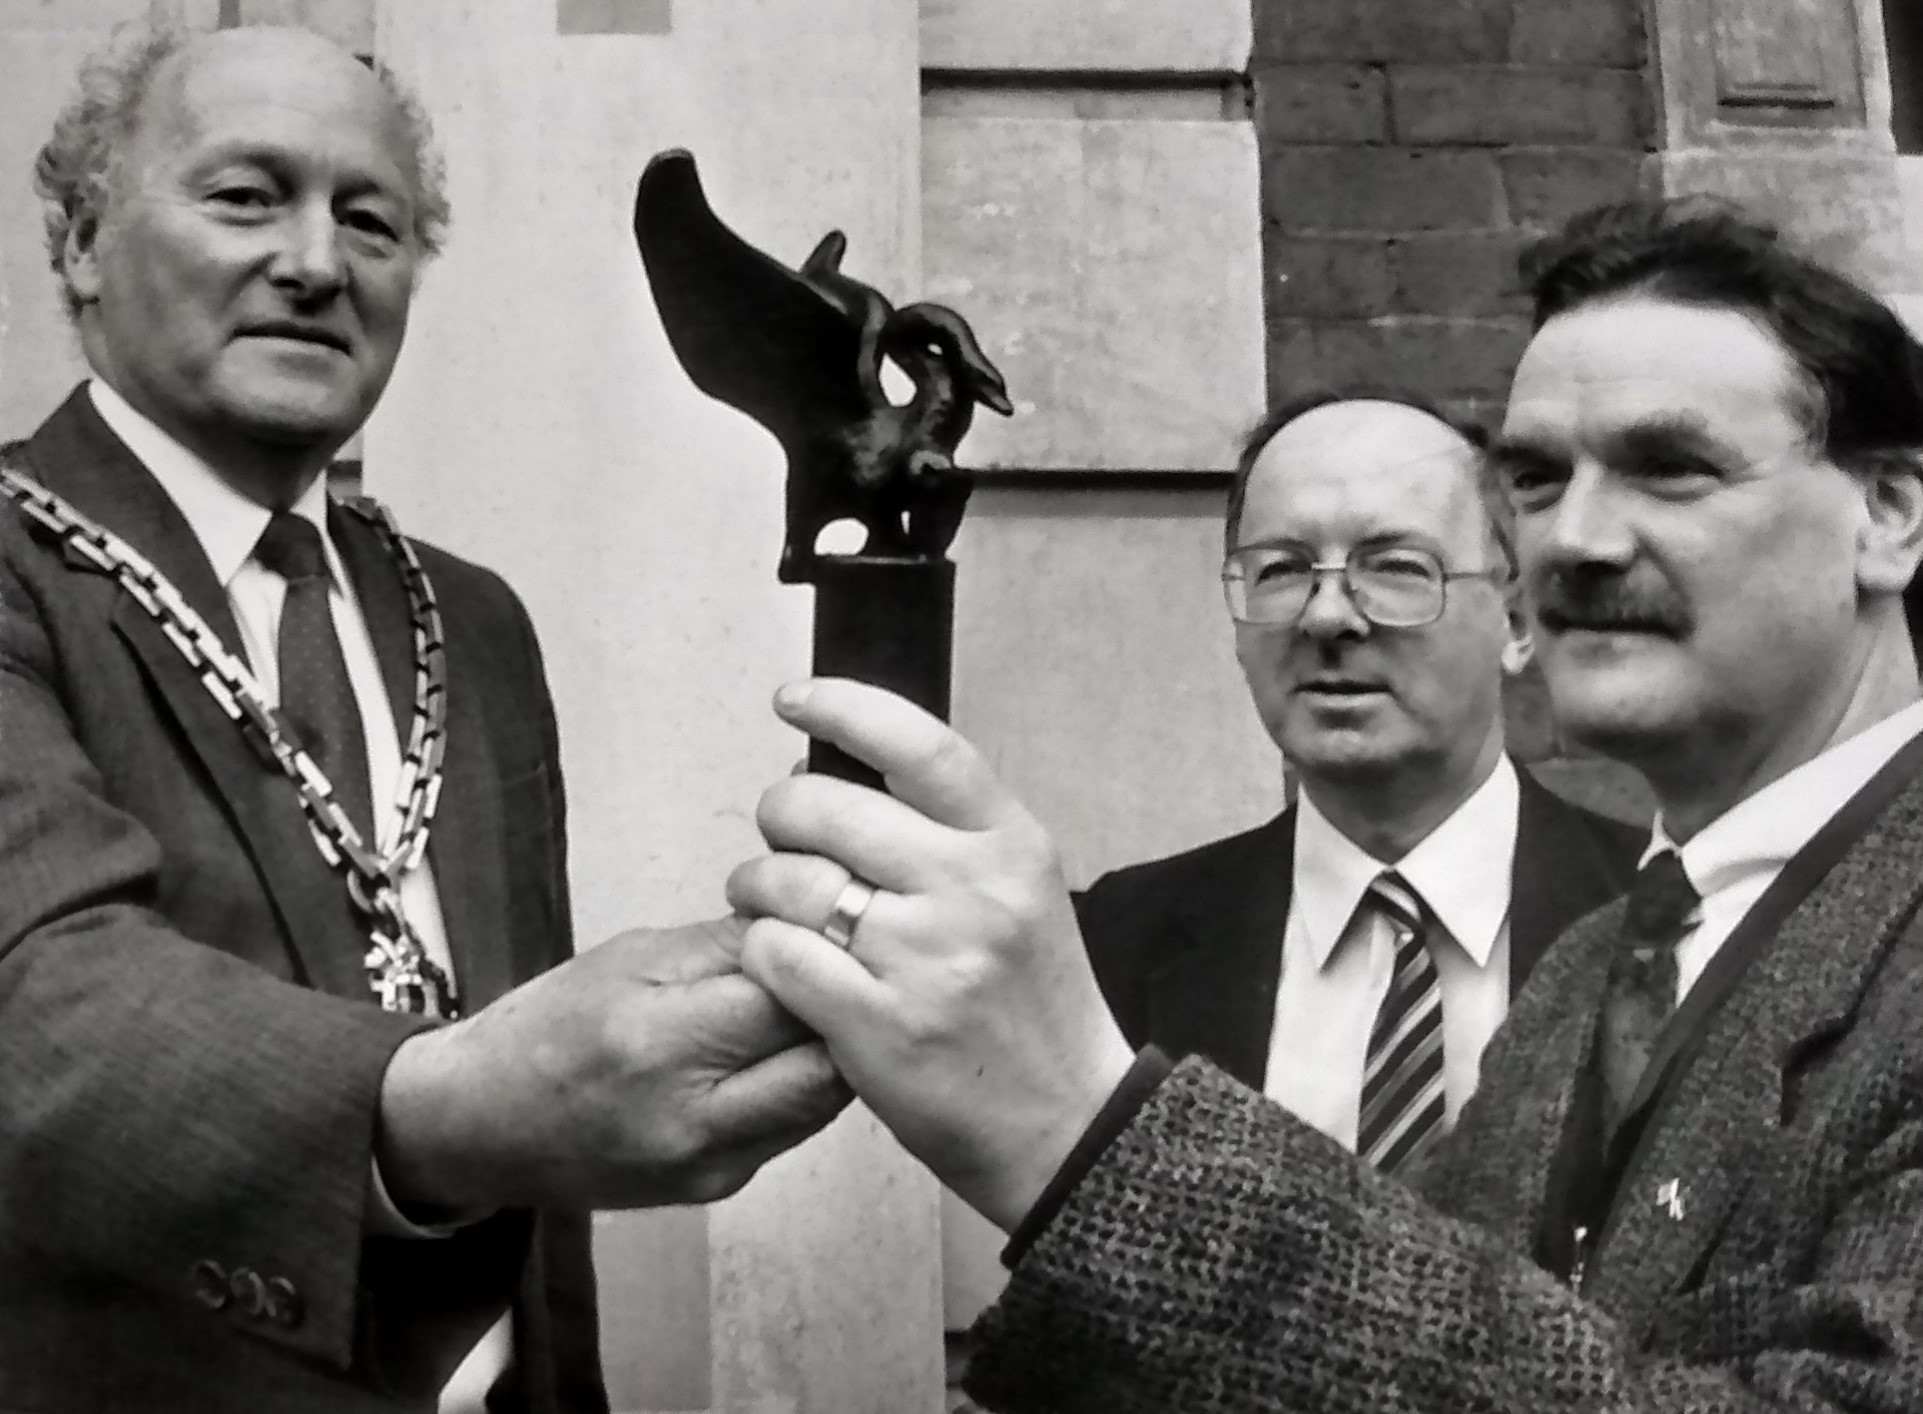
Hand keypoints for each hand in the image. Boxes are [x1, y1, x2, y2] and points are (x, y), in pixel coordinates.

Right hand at [377, 917, 850, 1212]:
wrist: (481, 1127)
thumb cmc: (548, 1025)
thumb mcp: (632, 957)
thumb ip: (728, 944)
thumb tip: (812, 920)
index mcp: (659, 1043)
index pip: (790, 996)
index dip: (824, 954)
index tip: (831, 921)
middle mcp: (694, 1119)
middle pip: (828, 1061)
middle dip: (846, 1007)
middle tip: (841, 963)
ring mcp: (713, 1165)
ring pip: (826, 1100)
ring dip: (833, 1047)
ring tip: (816, 1001)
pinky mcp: (722, 1187)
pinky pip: (796, 1126)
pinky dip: (805, 1081)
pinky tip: (785, 1048)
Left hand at [726, 679, 1134, 1231]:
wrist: (1068, 1124)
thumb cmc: (1034, 1008)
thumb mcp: (1023, 896)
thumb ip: (951, 838)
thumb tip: (844, 774)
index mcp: (1014, 845)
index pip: (920, 744)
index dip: (844, 707)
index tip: (795, 700)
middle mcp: (972, 889)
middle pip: (829, 807)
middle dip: (781, 816)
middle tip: (779, 840)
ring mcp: (924, 958)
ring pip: (789, 881)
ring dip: (757, 887)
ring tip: (766, 906)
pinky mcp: (877, 1025)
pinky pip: (777, 955)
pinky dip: (762, 951)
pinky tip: (779, 963)